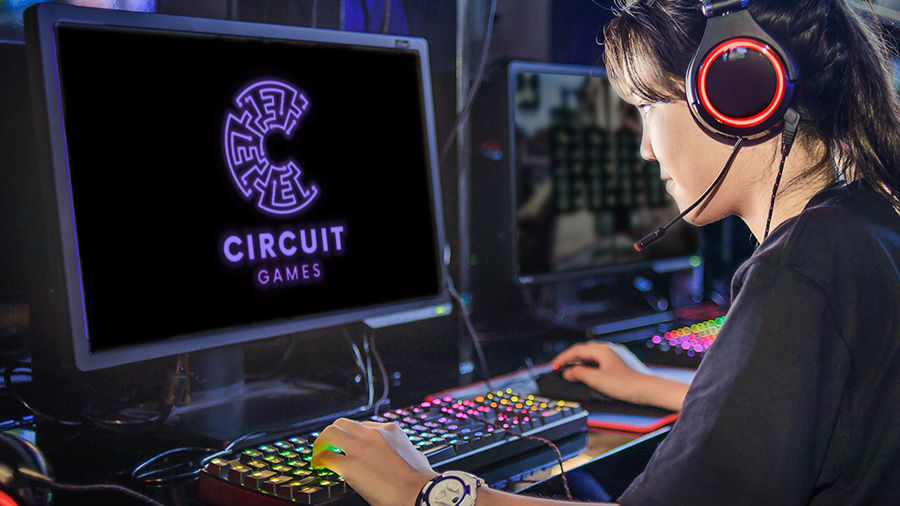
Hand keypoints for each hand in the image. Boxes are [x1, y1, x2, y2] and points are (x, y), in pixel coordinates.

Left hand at [311, 418, 437, 505]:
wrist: (418, 492)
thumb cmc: (420, 479)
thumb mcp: (413, 453)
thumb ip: (400, 449)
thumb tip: (398, 454)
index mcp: (389, 430)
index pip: (363, 425)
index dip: (353, 436)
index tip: (349, 444)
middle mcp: (372, 434)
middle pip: (343, 423)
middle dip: (334, 433)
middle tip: (329, 444)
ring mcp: (359, 448)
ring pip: (329, 433)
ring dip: (322, 442)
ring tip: (319, 452)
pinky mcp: (349, 465)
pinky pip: (325, 456)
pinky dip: (318, 459)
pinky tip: (318, 465)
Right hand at [552, 342, 643, 403]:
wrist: (648, 391)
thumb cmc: (626, 384)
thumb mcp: (597, 380)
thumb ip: (579, 374)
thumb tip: (568, 372)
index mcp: (602, 350)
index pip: (576, 350)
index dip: (563, 358)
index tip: (553, 366)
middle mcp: (608, 350)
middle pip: (583, 351)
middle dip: (570, 359)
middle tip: (559, 367)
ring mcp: (614, 357)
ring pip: (591, 357)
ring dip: (579, 363)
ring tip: (570, 372)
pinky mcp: (618, 366)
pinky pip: (598, 362)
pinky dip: (588, 367)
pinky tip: (587, 375)